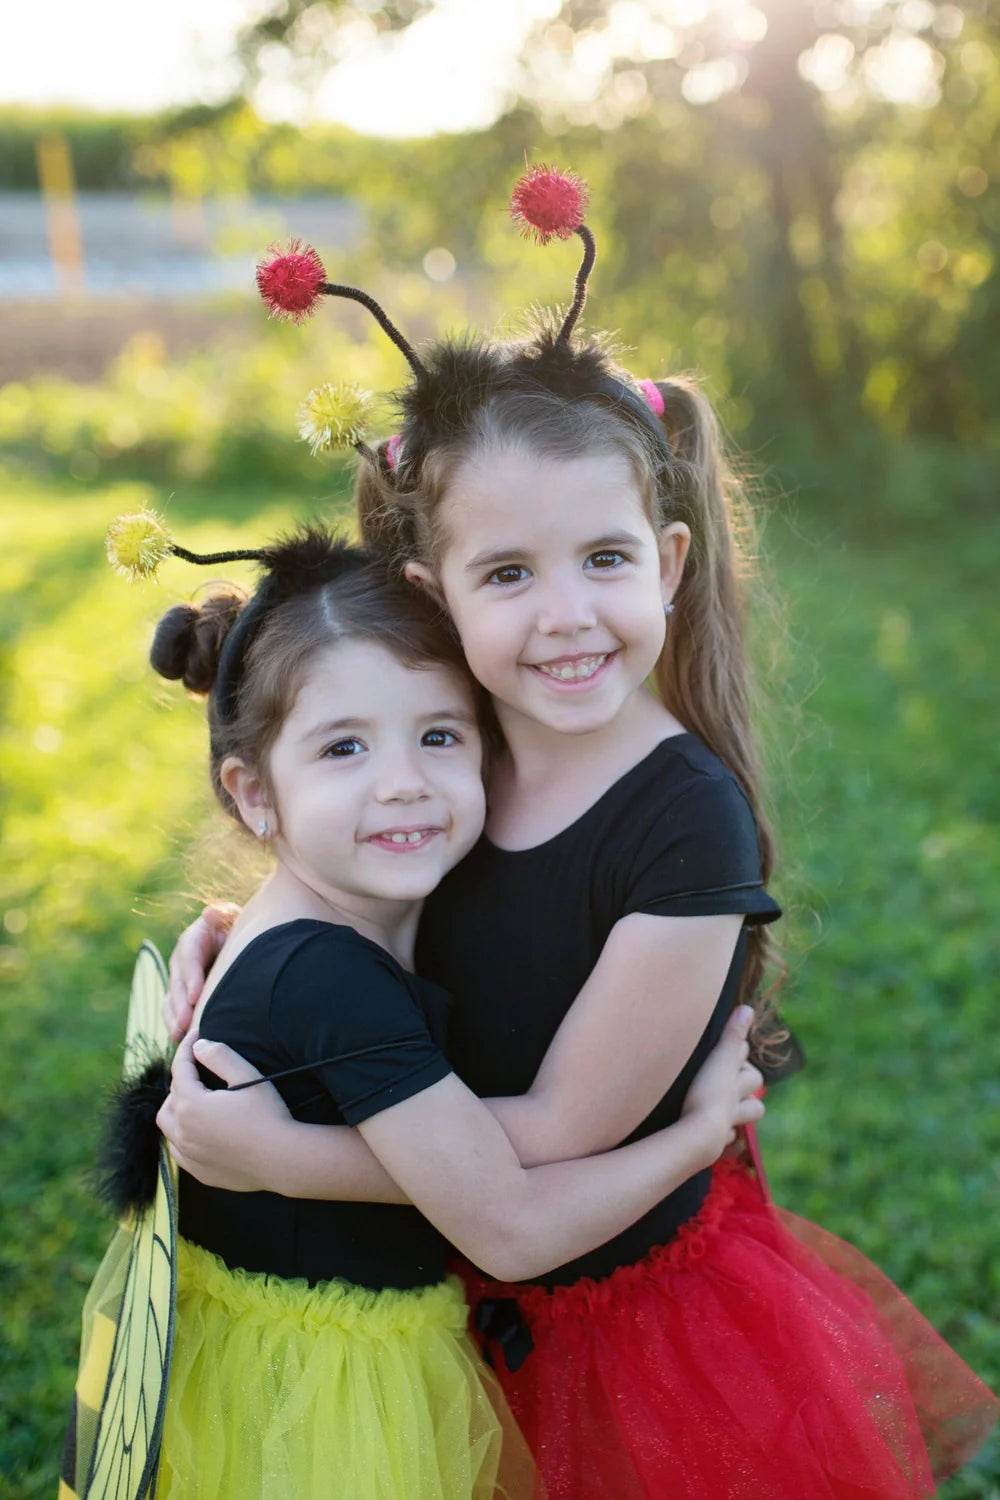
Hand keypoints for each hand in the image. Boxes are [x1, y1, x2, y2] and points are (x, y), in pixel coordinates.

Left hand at [156, 1030, 292, 1190]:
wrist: (283, 1160)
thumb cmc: (268, 1116)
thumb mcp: (248, 1076)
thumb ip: (220, 1056)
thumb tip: (200, 1046)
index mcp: (192, 1105)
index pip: (179, 1069)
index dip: (186, 1048)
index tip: (195, 1034)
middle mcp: (183, 1131)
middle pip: (171, 1096)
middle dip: (183, 1077)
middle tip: (200, 1066)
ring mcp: (189, 1154)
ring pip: (168, 1124)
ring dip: (176, 1107)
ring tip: (193, 1097)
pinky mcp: (198, 1171)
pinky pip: (177, 1150)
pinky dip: (180, 1134)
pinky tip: (195, 1130)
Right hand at [164, 903, 238, 1041]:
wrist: (235, 940)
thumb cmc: (236, 928)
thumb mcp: (231, 917)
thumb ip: (222, 914)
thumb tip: (210, 913)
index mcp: (193, 939)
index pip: (189, 958)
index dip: (191, 977)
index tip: (194, 997)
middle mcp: (182, 961)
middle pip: (177, 983)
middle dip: (180, 1005)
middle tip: (186, 1023)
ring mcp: (180, 979)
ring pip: (171, 1000)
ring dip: (174, 1019)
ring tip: (180, 1036)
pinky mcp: (182, 995)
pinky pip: (173, 1010)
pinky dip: (175, 1025)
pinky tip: (181, 1040)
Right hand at [681, 1005, 764, 1160]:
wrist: (700, 1136)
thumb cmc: (708, 1093)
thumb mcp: (718, 1059)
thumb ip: (731, 1035)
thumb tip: (748, 1008)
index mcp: (737, 1079)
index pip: (745, 1059)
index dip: (737, 1051)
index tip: (729, 1046)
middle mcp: (737, 1100)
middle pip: (753, 1087)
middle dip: (747, 1082)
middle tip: (730, 1075)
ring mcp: (729, 1122)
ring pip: (748, 1114)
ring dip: (742, 1110)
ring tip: (729, 1106)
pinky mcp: (718, 1142)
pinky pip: (729, 1139)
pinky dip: (726, 1135)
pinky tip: (718, 1134)